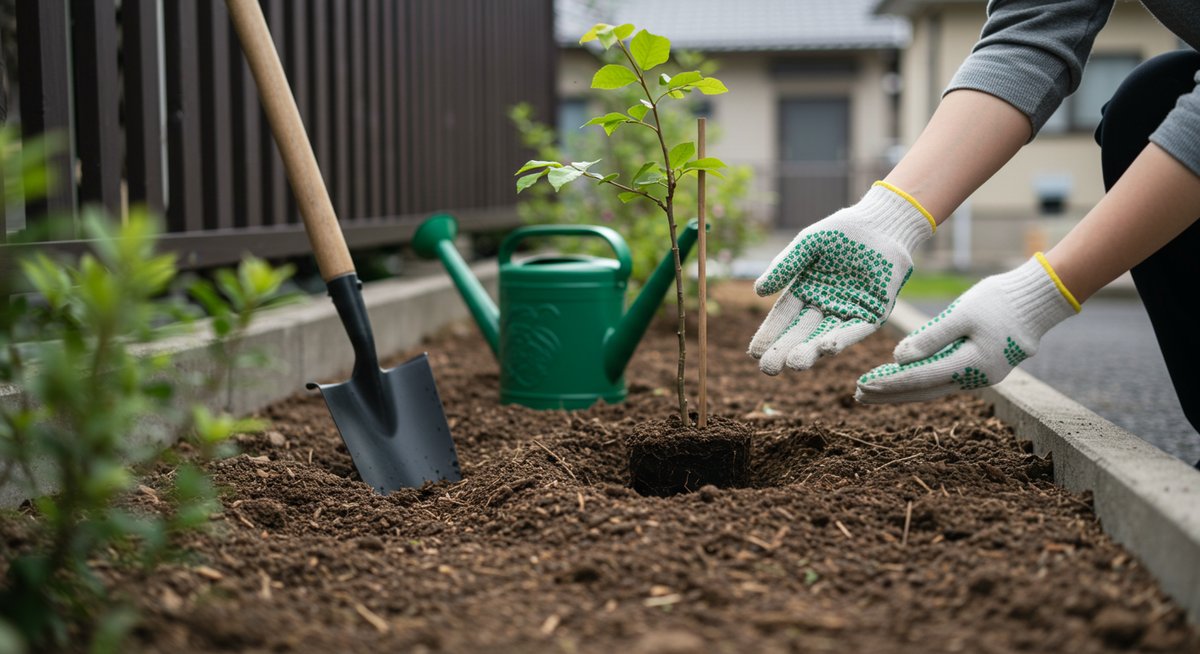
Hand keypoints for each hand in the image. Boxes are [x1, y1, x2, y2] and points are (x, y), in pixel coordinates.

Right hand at [748, 182, 935, 374]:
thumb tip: (758, 291)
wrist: (882, 224)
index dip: (770, 335)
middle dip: (785, 350)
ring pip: (825, 336)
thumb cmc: (842, 232)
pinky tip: (827, 349)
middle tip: (769, 368)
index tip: (755, 352)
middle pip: (801, 332)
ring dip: (811, 351)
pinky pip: (855, 330)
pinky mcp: (873, 314)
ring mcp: (848, 312)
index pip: (783, 317)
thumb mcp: (808, 244)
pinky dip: (842, 339)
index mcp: (805, 291)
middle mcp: (824, 306)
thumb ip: (785, 266)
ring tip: (795, 364)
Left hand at [856, 254, 1079, 402]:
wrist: (1039, 300)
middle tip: (857, 396)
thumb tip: (898, 358)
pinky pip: (943, 378)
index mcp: (970, 366)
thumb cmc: (1000, 301)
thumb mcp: (962, 313)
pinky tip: (899, 377)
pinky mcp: (980, 367)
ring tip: (872, 390)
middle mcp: (975, 378)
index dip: (888, 383)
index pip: (918, 379)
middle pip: (922, 391)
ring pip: (932, 387)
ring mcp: (980, 376)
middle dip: (888, 394)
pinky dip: (919, 380)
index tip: (861, 386)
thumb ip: (931, 337)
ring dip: (901, 389)